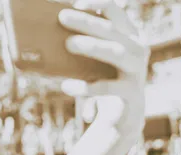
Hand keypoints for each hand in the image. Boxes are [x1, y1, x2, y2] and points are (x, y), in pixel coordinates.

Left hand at [58, 0, 149, 137]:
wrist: (122, 116)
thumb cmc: (102, 81)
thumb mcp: (91, 62)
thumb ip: (78, 48)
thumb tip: (42, 40)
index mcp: (128, 35)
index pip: (115, 11)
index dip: (96, 3)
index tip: (75, 3)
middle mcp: (138, 48)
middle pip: (111, 30)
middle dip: (86, 21)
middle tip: (62, 17)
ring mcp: (137, 70)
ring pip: (117, 52)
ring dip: (92, 46)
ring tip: (68, 43)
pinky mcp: (132, 93)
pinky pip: (108, 88)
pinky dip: (86, 87)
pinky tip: (66, 86)